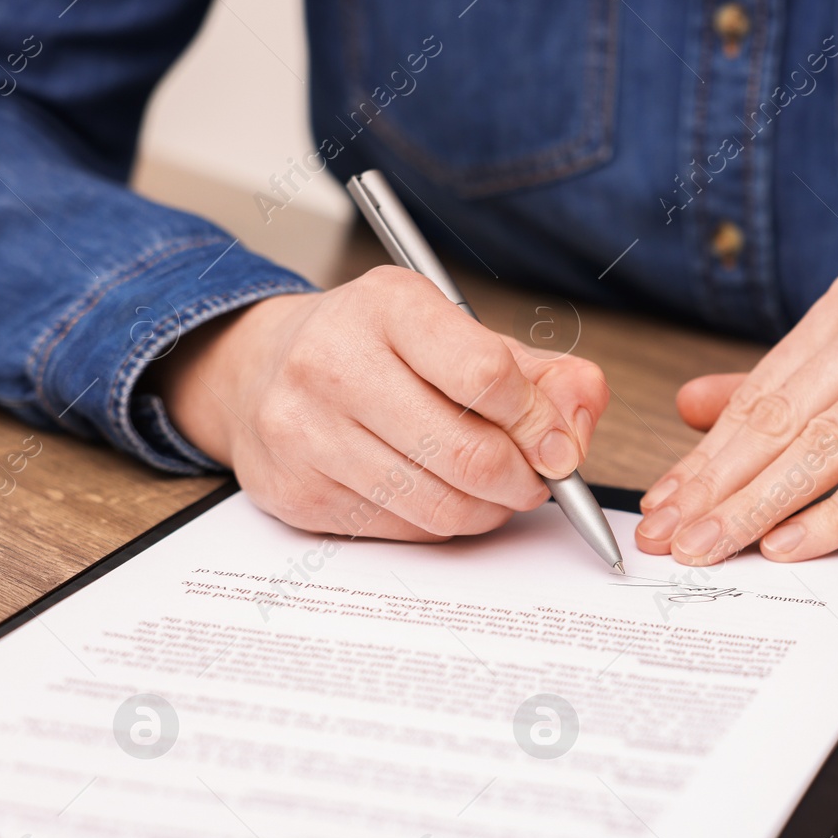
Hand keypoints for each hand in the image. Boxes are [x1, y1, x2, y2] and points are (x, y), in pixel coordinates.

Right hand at [151, 266, 608, 539]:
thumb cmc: (378, 350)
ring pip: (440, 506)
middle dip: (523, 481)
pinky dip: (439, 523)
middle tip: (535, 480)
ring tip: (491, 488)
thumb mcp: (463, 335)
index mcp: (389, 306)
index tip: (556, 444)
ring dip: (487, 510)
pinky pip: (402, 531)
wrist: (260, 370)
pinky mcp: (295, 490)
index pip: (487, 375)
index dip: (538, 423)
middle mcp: (334, 361)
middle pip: (468, 454)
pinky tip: (436, 493)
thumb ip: (543, 377)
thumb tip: (577, 431)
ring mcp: (305, 430)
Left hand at [633, 267, 837, 565]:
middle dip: (720, 486)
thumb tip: (690, 405)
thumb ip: (789, 397)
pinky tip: (793, 545)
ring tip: (716, 551)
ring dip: (762, 506)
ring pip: (830, 441)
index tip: (663, 507)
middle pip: (787, 414)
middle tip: (674, 539)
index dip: (708, 454)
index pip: (766, 390)